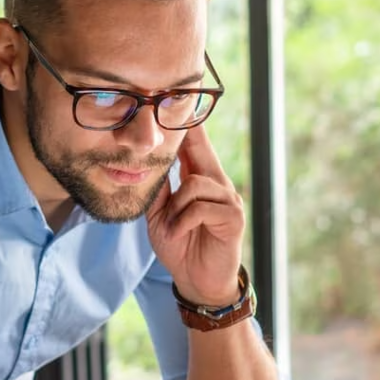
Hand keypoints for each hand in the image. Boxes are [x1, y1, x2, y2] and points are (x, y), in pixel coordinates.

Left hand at [147, 124, 244, 305]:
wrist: (197, 282)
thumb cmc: (181, 246)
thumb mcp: (161, 216)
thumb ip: (159, 191)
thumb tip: (147, 164)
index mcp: (201, 181)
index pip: (195, 147)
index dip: (189, 125)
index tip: (181, 97)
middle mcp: (218, 185)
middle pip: (201, 151)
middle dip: (190, 134)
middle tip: (176, 113)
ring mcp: (228, 200)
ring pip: (195, 184)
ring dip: (176, 207)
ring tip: (171, 225)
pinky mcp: (233, 218)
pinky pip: (200, 207)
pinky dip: (183, 221)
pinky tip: (179, 232)